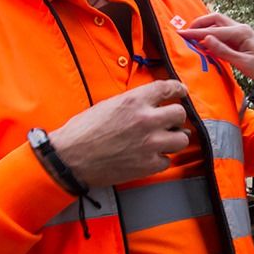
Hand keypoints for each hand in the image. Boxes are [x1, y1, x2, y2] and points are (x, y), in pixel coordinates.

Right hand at [51, 80, 189, 186]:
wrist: (71, 158)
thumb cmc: (83, 131)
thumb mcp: (108, 105)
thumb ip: (134, 103)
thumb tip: (152, 105)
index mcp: (134, 101)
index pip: (167, 88)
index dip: (178, 89)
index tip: (181, 91)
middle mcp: (147, 120)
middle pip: (180, 114)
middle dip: (175, 117)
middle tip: (169, 122)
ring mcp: (151, 144)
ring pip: (182, 139)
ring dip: (174, 139)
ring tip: (164, 140)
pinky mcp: (149, 165)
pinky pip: (168, 160)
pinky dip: (161, 158)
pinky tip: (150, 156)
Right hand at [178, 13, 253, 89]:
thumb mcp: (243, 63)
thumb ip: (224, 51)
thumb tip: (205, 39)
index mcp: (240, 32)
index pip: (212, 30)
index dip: (195, 33)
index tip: (180, 34)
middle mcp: (240, 28)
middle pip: (215, 19)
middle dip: (199, 24)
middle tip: (186, 32)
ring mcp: (240, 33)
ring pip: (218, 24)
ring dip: (205, 27)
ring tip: (192, 36)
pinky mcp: (240, 39)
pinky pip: (223, 33)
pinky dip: (212, 35)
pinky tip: (205, 43)